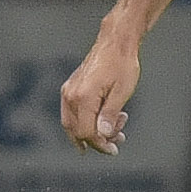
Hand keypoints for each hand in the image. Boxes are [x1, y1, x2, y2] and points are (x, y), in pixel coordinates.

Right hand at [60, 29, 137, 154]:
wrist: (115, 43)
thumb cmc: (122, 65)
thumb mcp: (122, 92)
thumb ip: (109, 115)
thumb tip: (101, 136)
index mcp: (83, 97)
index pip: (86, 132)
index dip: (100, 144)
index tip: (114, 149)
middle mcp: (70, 96)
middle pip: (76, 131)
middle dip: (97, 140)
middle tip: (118, 140)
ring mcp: (68, 91)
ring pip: (72, 123)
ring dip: (92, 131)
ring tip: (117, 125)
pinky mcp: (70, 88)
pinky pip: (73, 113)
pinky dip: (87, 121)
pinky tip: (105, 118)